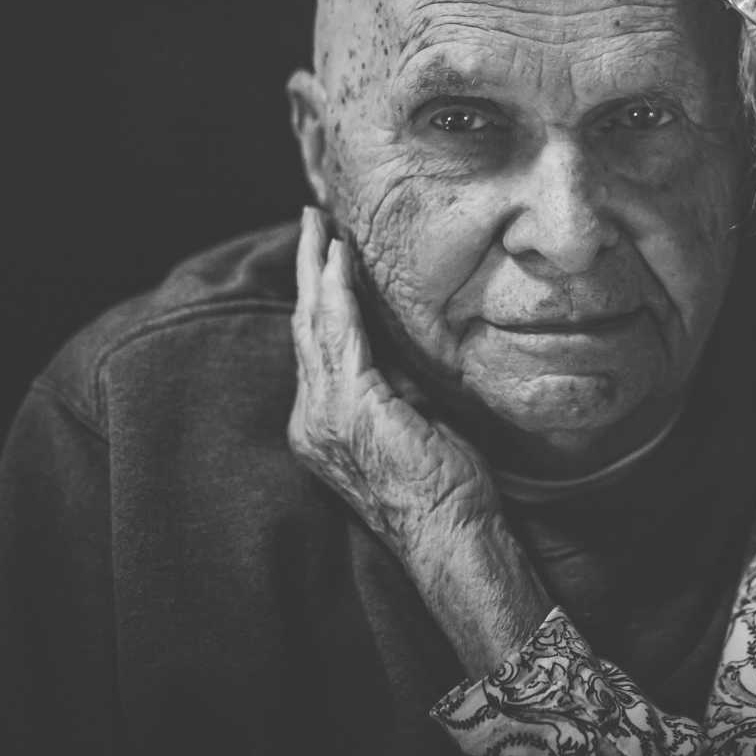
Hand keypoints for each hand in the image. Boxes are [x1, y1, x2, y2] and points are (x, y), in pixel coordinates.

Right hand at [288, 207, 498, 556]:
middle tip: (308, 221)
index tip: (324, 257)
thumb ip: (395, 386)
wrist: (452, 535)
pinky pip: (341, 336)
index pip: (316, 349)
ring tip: (318, 224)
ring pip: (314, 325)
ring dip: (316, 269)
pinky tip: (339, 260)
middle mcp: (314, 421)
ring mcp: (327, 416)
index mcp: (324, 426)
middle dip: (305, 271)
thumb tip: (402, 348)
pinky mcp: (353, 408)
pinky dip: (337, 294)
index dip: (317, 300)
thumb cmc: (445, 489)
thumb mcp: (413, 424)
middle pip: (304, 329)